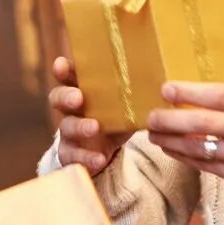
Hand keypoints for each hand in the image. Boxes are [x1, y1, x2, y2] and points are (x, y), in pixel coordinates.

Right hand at [48, 57, 131, 173]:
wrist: (105, 150)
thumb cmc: (115, 117)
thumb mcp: (125, 103)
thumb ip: (137, 91)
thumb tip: (165, 82)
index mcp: (82, 88)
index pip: (68, 75)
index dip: (62, 69)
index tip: (61, 65)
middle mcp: (71, 108)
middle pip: (58, 97)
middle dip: (66, 96)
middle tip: (78, 98)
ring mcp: (69, 131)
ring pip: (66, 126)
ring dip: (80, 126)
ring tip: (94, 128)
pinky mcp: (71, 152)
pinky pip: (73, 155)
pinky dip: (86, 157)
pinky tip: (99, 159)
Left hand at [146, 82, 223, 200]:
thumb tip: (217, 74)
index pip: (218, 95)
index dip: (188, 91)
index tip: (166, 88)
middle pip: (200, 122)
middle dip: (169, 119)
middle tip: (151, 116)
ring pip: (198, 148)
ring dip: (171, 141)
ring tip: (154, 134)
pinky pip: (206, 166)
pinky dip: (185, 157)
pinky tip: (173, 150)